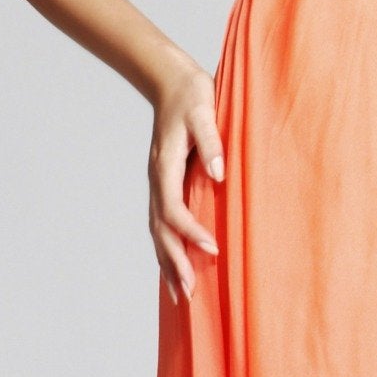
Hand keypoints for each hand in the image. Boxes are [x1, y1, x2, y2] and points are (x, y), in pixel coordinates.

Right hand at [148, 56, 223, 299]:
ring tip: (182, 295)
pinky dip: (167, 248)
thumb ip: (212, 142)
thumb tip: (219, 173)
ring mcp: (157, 184)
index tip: (212, 248)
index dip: (190, 231)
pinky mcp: (163, 185)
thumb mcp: (204, 111)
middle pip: (160, 230)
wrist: (169, 81)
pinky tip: (175, 268)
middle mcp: (157, 180)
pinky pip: (161, 224)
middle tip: (190, 293)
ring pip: (157, 232)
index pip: (174, 208)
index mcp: (165, 166)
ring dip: (168, 263)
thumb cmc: (191, 95)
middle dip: (174, 262)